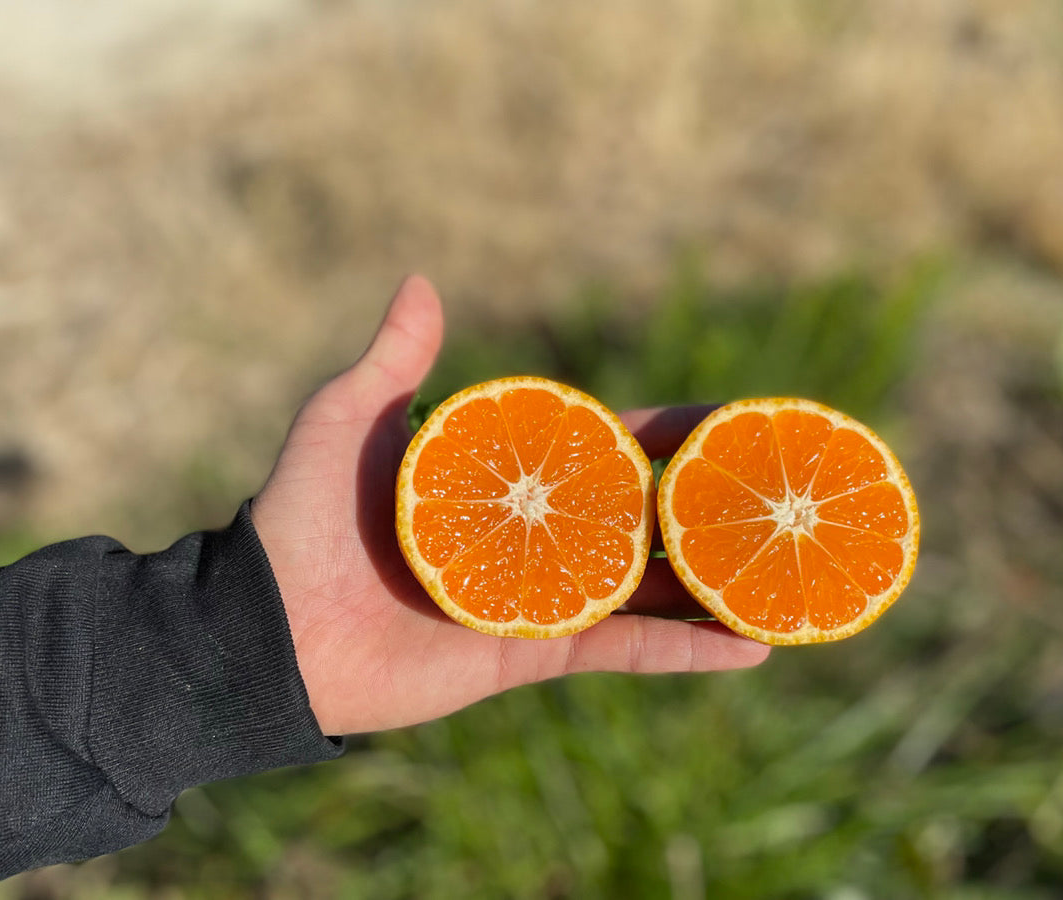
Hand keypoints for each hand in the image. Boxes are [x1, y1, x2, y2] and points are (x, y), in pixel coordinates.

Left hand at [250, 276, 769, 735]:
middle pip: (647, 514)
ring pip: (651, 586)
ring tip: (792, 573)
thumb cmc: (303, 520)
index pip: (611, 444)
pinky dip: (687, 652)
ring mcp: (542, 596)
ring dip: (720, 582)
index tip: (743, 420)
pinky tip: (753, 648)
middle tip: (790, 493)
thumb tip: (421, 281)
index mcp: (506, 477)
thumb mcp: (346, 421)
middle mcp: (536, 535)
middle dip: (715, 504)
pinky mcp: (535, 653)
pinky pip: (624, 650)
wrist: (270, 630)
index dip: (677, 432)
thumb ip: (393, 362)